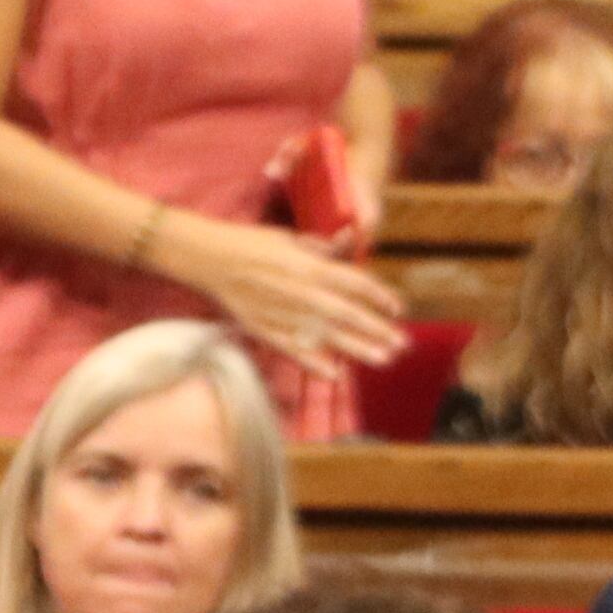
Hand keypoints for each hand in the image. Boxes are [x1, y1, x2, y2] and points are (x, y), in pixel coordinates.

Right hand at [162, 215, 406, 375]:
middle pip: (348, 315)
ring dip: (357, 349)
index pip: (355, 284)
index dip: (380, 297)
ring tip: (382, 360)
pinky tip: (334, 374)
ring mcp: (283, 314)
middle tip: (402, 345)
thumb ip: (322, 248)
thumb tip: (349, 244)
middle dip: (377, 329)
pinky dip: (313, 363)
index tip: (398, 309)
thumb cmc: (251, 243)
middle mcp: (301, 293)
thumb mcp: (291, 238)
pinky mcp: (264, 328)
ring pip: (327, 335)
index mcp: (310, 267)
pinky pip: (293, 349)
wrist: (209, 258)